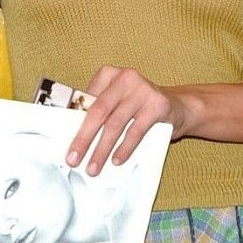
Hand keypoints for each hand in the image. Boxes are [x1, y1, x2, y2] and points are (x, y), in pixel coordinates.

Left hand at [65, 65, 187, 175]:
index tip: (65, 143)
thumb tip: (74, 139)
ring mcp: (142, 89)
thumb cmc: (138, 107)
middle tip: (74, 160)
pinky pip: (136, 130)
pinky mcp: (157, 104)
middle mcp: (125, 77)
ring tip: (94, 167)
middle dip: (84, 138)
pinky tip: (116, 160)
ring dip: (102, 149)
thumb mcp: (117, 102)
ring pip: (116, 123)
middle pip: (98, 111)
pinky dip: (125, 148)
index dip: (73, 122)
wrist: (177, 106)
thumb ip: (99, 112)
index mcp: (109, 74)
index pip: (86, 100)